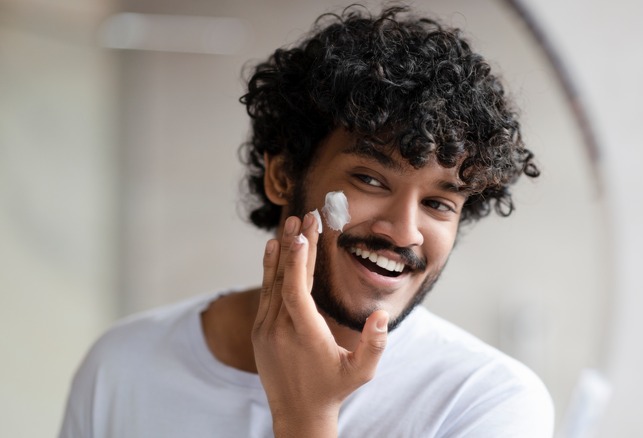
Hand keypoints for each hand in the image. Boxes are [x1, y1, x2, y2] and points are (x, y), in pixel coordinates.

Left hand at [252, 213, 388, 436]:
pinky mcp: (260, 331)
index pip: (296, 292)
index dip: (298, 262)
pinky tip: (274, 248)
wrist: (298, 413)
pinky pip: (265, 293)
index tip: (303, 235)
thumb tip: (382, 316)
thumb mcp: (361, 372)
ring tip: (289, 223)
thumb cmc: (333, 390)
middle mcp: (279, 330)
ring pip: (272, 282)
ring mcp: (266, 330)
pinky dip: (270, 269)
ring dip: (282, 251)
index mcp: (304, 335)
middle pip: (285, 278)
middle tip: (305, 216)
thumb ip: (374, 344)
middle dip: (296, 245)